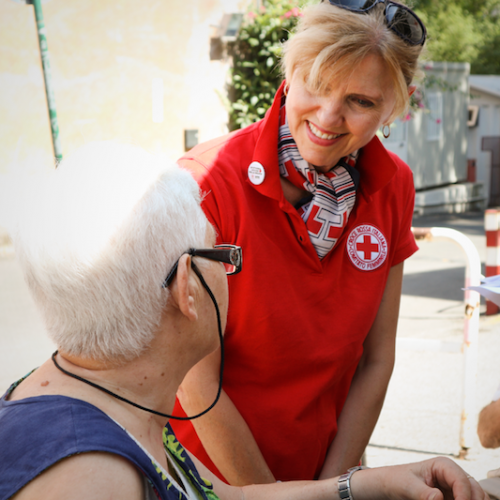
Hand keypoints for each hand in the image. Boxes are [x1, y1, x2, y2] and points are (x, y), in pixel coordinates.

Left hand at [351, 458, 487, 499]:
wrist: (389, 486)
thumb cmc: (396, 480)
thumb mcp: (406, 485)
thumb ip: (422, 493)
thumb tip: (438, 498)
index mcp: (443, 465)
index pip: (462, 481)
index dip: (464, 497)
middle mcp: (453, 476)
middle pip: (475, 491)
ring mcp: (454, 490)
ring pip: (475, 498)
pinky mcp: (452, 499)